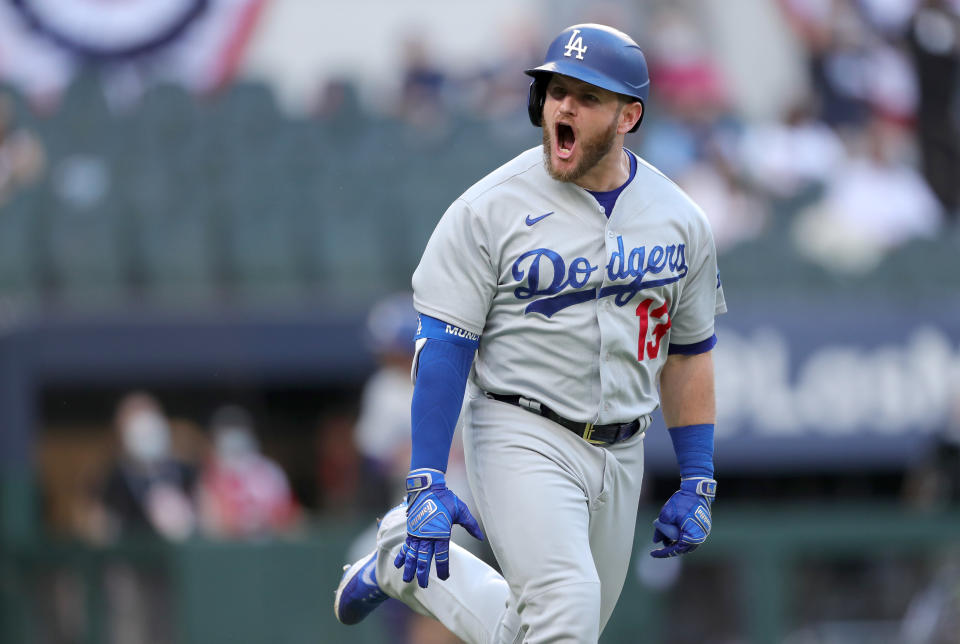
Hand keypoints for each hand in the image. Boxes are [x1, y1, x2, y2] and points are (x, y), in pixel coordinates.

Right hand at [393, 469, 483, 587]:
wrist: (428, 487)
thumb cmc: (446, 498)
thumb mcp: (461, 510)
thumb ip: (471, 525)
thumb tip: (481, 537)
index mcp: (441, 532)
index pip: (442, 555)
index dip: (443, 567)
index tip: (444, 577)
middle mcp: (427, 535)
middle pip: (424, 559)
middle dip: (423, 573)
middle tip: (423, 585)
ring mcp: (417, 533)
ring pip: (413, 554)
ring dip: (410, 567)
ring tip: (408, 579)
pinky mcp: (411, 530)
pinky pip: (406, 545)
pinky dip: (402, 555)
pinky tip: (399, 564)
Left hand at [651, 477, 715, 557]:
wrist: (696, 490)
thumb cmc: (682, 501)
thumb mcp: (667, 514)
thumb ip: (660, 529)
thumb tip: (655, 540)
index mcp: (693, 536)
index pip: (676, 549)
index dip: (663, 553)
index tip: (652, 553)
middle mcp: (701, 537)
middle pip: (682, 549)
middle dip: (670, 548)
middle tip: (658, 547)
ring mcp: (703, 532)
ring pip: (687, 543)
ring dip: (675, 542)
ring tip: (664, 538)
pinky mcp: (702, 527)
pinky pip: (690, 537)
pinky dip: (681, 537)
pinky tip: (671, 533)